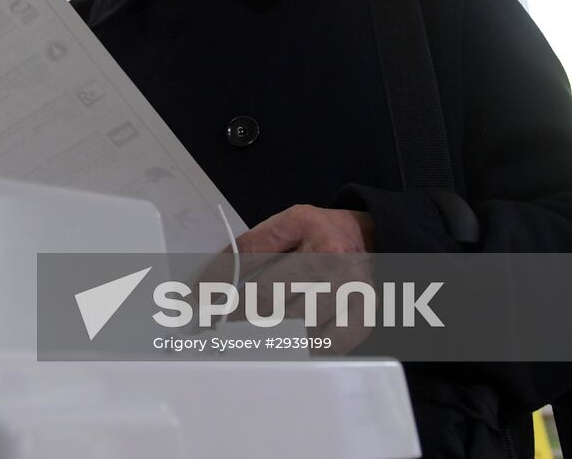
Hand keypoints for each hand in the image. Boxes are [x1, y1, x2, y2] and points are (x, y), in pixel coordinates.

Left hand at [199, 205, 376, 352]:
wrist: (373, 239)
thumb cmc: (323, 233)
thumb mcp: (289, 224)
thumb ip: (255, 245)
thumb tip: (218, 274)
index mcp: (308, 232)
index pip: (252, 259)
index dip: (220, 279)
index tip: (198, 295)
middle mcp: (330, 261)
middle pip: (271, 297)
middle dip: (237, 313)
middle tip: (213, 325)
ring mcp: (350, 290)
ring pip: (297, 324)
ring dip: (269, 333)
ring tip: (249, 339)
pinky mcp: (364, 315)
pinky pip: (330, 343)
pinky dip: (308, 347)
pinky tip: (294, 343)